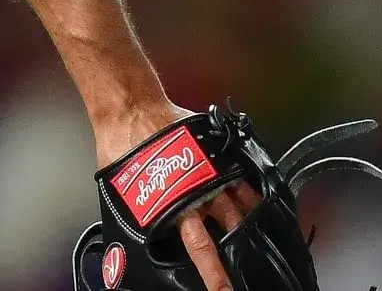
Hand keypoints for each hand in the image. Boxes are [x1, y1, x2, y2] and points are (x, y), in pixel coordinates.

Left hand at [95, 103, 261, 290]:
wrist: (130, 108)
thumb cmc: (122, 148)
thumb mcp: (120, 194)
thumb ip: (135, 223)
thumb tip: (116, 258)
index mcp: (175, 208)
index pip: (201, 250)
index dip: (214, 274)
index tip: (223, 289)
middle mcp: (200, 193)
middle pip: (230, 231)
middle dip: (240, 253)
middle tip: (248, 270)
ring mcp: (212, 172)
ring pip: (243, 204)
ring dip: (253, 221)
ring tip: (264, 236)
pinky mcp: (217, 153)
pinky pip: (242, 175)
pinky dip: (251, 188)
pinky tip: (257, 196)